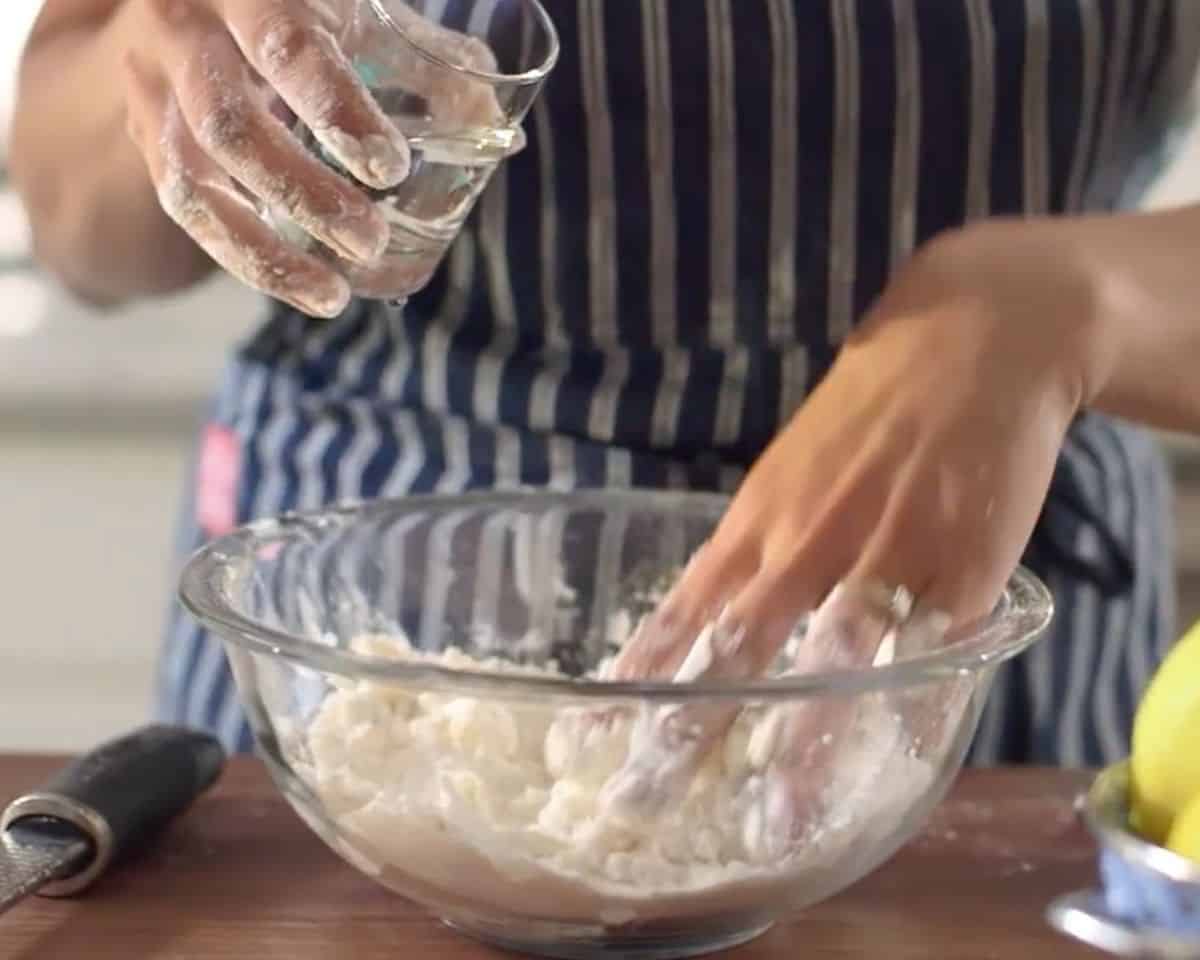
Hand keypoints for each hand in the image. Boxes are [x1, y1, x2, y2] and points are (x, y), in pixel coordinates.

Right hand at [118, 0, 500, 316]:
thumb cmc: (301, 4)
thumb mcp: (356, 12)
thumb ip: (424, 59)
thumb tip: (495, 126)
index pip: (287, 47)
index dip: (337, 110)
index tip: (390, 168)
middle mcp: (183, 28)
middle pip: (230, 126)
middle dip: (305, 194)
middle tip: (369, 241)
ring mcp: (153, 85)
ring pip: (193, 183)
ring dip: (266, 252)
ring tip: (334, 296)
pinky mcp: (146, 134)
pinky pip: (187, 211)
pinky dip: (246, 257)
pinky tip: (301, 288)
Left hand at [597, 220, 1099, 818]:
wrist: (968, 337)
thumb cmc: (865, 410)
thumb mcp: (787, 470)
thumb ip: (753, 544)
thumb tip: (707, 616)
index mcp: (757, 520)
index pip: (682, 610)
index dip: (638, 676)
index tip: (590, 735)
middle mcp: (805, 540)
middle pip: (736, 645)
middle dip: (686, 727)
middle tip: (641, 800)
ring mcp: (884, 549)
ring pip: (829, 654)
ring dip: (799, 738)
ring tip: (773, 816)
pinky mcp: (963, 559)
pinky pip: (928, 645)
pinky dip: (907, 704)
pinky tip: (887, 758)